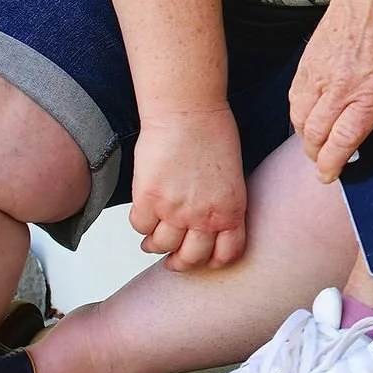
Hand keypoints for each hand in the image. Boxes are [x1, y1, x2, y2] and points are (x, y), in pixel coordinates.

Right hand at [129, 103, 248, 268]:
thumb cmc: (213, 132)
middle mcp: (204, 216)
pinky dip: (140, 223)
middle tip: (172, 259)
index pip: (227, 254)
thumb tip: (206, 224)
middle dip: (180, 262)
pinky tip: (144, 213)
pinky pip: (140, 226)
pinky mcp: (149, 199)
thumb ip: (222, 204)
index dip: (213, 261)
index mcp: (231, 210)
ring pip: (161, 245)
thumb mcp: (233, 176)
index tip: (203, 258)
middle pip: (191, 258)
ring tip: (152, 239)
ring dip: (155, 245)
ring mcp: (175, 210)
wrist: (187, 111)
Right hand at [289, 0, 372, 184]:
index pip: (342, 143)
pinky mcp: (308, 60)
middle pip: (315, 137)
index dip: (332, 166)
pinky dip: (299, 111)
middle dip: (317, 156)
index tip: (330, 175)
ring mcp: (320, 74)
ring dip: (306, 135)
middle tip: (325, 160)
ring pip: (300, 119)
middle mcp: (340, 89)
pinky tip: (310, 113)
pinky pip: (294, 96)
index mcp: (369, 96)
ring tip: (318, 140)